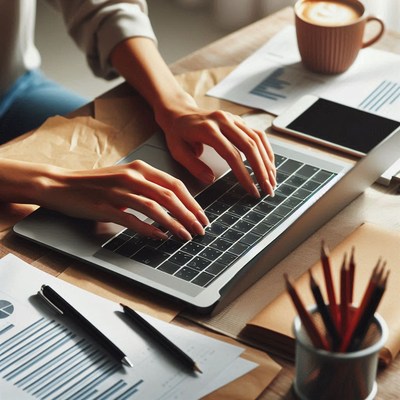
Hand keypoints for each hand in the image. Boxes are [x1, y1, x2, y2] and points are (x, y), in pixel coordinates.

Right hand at [36, 161, 208, 239]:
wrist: (62, 185)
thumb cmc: (97, 183)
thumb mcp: (126, 176)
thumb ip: (149, 186)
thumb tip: (175, 203)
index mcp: (141, 168)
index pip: (175, 185)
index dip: (192, 202)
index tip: (202, 217)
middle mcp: (132, 177)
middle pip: (169, 197)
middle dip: (189, 215)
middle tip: (200, 230)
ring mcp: (119, 191)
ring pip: (154, 208)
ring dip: (173, 224)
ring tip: (185, 236)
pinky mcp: (106, 206)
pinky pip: (133, 220)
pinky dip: (150, 230)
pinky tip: (160, 237)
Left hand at [160, 106, 276, 197]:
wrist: (179, 112)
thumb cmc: (177, 133)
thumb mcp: (177, 151)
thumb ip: (194, 166)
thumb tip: (211, 180)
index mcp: (208, 129)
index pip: (232, 154)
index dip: (244, 174)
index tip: (252, 190)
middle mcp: (224, 121)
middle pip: (250, 146)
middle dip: (262, 170)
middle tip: (268, 190)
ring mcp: (233, 119)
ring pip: (257, 139)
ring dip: (267, 161)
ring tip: (272, 180)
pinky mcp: (238, 120)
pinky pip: (257, 134)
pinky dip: (266, 150)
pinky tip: (270, 164)